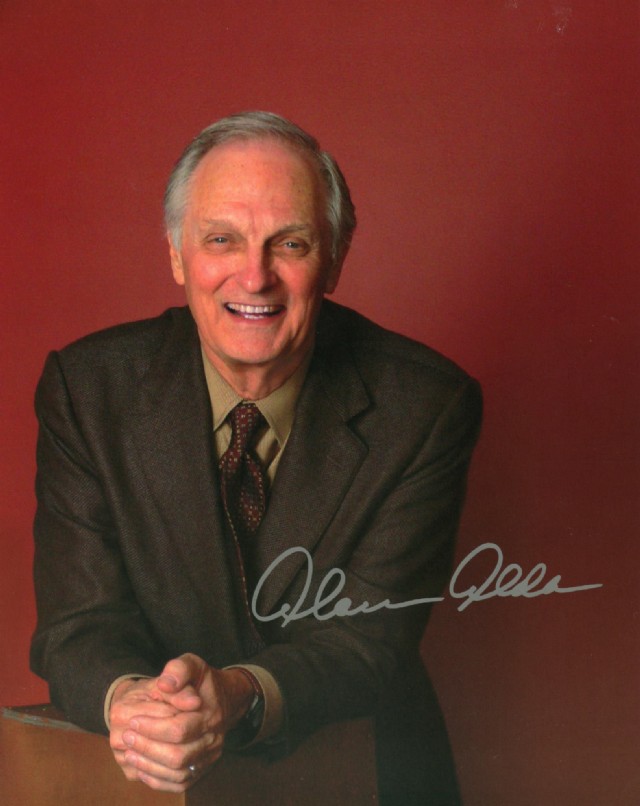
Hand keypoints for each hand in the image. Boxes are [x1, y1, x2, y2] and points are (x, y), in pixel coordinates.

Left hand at [109, 654, 254, 791]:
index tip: (132, 721)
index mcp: (211, 715)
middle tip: (126, 737)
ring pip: (177, 773)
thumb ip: (178, 670)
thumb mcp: (192, 664)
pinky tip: (141, 766)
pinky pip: (178, 783)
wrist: (222, 699)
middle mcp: (213, 741)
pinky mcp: (200, 769)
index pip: (179, 730)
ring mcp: (208, 758)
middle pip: (178, 756)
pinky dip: (157, 778)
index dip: (153, 728)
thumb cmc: (201, 682)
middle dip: (147, 748)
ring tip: (129, 752)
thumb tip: (165, 684)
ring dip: (149, 765)